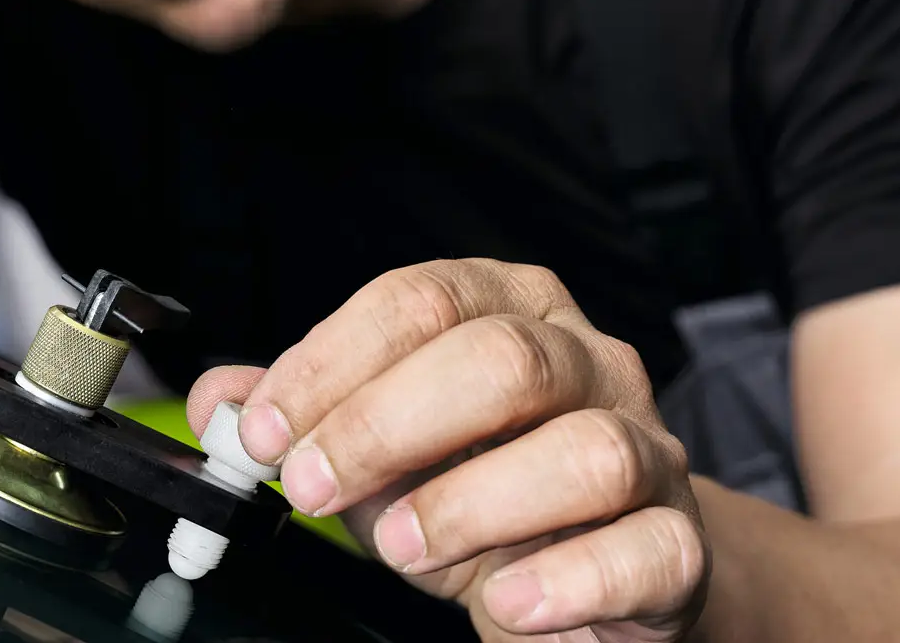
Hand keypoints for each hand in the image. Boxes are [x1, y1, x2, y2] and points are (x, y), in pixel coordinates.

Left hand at [192, 259, 707, 641]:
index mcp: (508, 307)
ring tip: (404, 548)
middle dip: (384, 424)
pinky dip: (566, 581)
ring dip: (471, 503)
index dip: (329, 365)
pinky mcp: (679, 543)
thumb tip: (219, 402)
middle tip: (314, 487)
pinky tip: (503, 600)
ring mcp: (647, 447)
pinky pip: (645, 551)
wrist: (598, 571)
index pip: (418, 300)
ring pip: (584, 450)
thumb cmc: (481, 491)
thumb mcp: (380, 449)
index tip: (265, 431)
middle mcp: (586, 360)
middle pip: (501, 360)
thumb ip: (302, 417)